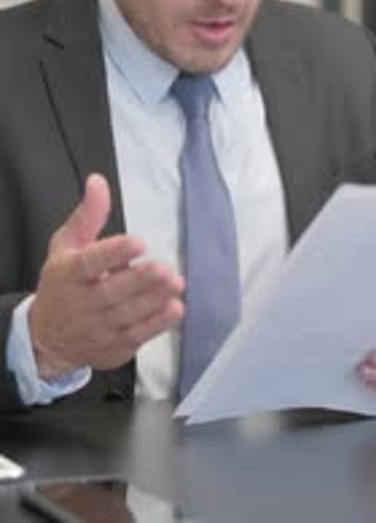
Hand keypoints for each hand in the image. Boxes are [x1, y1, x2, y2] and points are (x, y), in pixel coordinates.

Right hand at [29, 173, 184, 379]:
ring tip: (175, 284)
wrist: (46, 337)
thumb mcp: (66, 245)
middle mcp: (82, 304)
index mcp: (69, 274)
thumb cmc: (62, 285)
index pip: (89, 263)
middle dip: (140, 282)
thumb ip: (88, 215)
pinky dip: (157, 325)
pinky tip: (174, 309)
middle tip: (164, 269)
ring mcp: (98, 329)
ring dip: (154, 301)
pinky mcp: (113, 347)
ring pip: (127, 317)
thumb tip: (98, 183)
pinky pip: (137, 337)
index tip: (138, 242)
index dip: (114, 252)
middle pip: (111, 293)